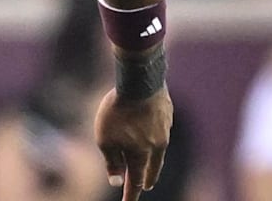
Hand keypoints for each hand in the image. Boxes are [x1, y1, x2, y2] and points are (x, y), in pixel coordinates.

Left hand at [94, 86, 172, 200]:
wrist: (141, 82)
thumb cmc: (118, 112)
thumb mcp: (105, 139)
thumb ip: (112, 161)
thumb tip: (117, 180)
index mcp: (141, 154)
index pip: (136, 180)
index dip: (131, 193)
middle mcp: (157, 145)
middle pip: (151, 167)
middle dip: (146, 178)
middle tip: (145, 186)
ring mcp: (164, 129)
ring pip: (158, 149)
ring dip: (152, 159)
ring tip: (149, 162)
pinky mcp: (166, 113)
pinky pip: (160, 130)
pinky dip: (155, 136)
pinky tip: (151, 131)